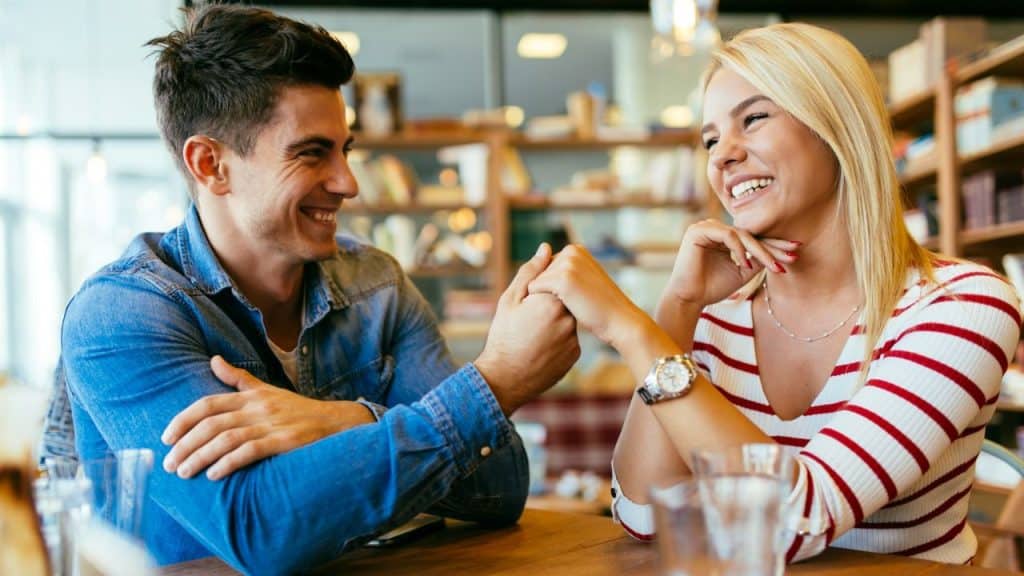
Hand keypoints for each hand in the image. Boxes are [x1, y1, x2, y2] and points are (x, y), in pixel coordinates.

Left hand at [161, 356, 374, 479]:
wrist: (337, 423)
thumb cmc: (298, 410)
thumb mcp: (267, 390)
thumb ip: (238, 379)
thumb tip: (212, 359)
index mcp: (251, 396)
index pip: (208, 404)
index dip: (183, 420)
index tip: (166, 438)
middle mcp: (258, 408)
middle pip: (212, 423)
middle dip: (186, 444)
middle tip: (169, 464)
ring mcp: (272, 424)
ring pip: (226, 438)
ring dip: (201, 456)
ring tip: (184, 472)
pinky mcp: (285, 442)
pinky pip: (250, 451)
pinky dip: (229, 463)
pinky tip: (214, 474)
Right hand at [475, 243, 580, 415]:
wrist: (505, 378)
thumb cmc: (503, 336)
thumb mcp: (510, 300)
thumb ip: (530, 272)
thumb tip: (545, 248)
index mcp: (552, 300)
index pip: (556, 281)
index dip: (539, 290)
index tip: (527, 303)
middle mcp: (569, 318)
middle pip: (563, 300)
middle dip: (547, 306)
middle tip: (528, 321)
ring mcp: (574, 338)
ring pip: (566, 320)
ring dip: (553, 323)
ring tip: (531, 336)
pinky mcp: (575, 354)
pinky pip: (569, 339)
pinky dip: (557, 340)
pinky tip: (539, 348)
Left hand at [526, 244, 645, 347]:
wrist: (621, 321)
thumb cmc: (600, 307)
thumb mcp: (583, 280)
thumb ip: (565, 270)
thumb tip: (543, 252)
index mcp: (575, 250)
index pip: (545, 267)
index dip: (552, 287)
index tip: (572, 296)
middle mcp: (571, 251)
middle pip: (538, 273)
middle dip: (547, 291)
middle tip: (572, 303)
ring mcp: (567, 264)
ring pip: (534, 281)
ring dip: (542, 297)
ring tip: (568, 306)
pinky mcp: (562, 279)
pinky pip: (533, 289)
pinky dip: (538, 302)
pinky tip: (557, 310)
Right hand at [664, 219, 800, 307]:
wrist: (690, 299)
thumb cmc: (713, 287)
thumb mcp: (744, 271)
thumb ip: (759, 258)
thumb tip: (780, 251)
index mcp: (723, 237)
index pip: (752, 238)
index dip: (774, 245)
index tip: (795, 253)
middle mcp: (715, 228)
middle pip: (750, 234)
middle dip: (773, 247)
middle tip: (792, 255)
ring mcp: (706, 227)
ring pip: (742, 234)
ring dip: (761, 251)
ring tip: (774, 267)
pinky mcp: (698, 231)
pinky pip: (728, 235)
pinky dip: (740, 249)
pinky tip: (747, 264)